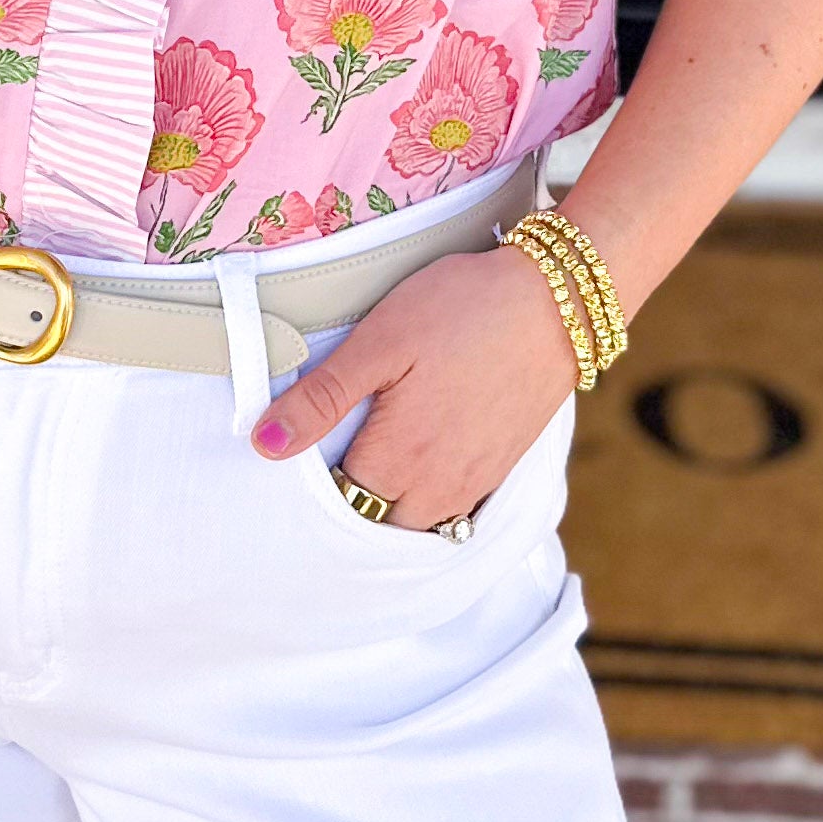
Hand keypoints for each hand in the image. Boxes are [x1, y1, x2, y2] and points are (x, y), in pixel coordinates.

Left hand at [253, 244, 578, 531]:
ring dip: (393, 503)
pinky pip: (458, 509)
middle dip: (356, 498)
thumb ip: (321, 398)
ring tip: (379, 454)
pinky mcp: (503, 468)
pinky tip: (424, 459)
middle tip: (341, 447)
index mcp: (399, 460)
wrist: (559, 299)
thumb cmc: (462, 309)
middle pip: (380, 523)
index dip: (318, 480)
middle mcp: (439, 487)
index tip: (313, 442)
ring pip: (420, 522)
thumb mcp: (380, 342)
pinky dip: (432, 498)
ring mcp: (476, 482)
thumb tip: (264, 445)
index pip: (340, 503)